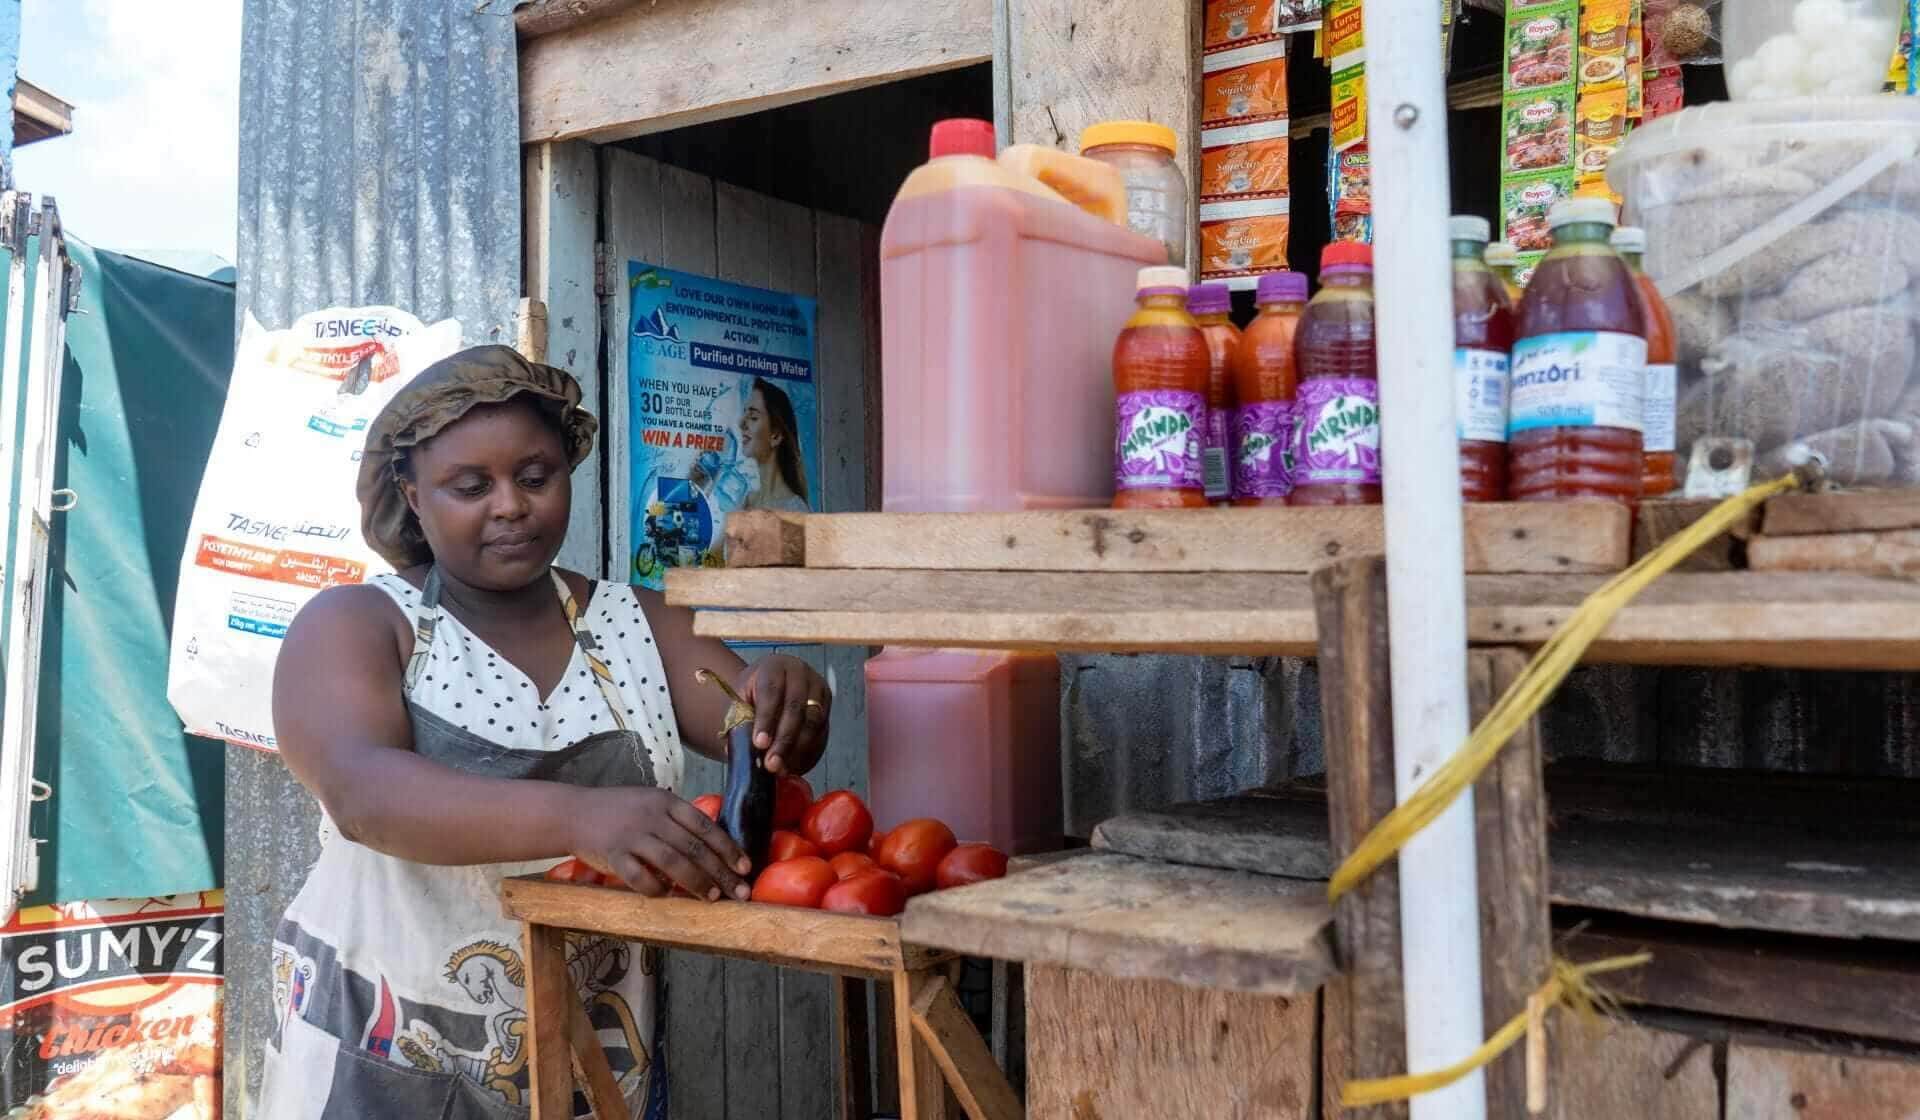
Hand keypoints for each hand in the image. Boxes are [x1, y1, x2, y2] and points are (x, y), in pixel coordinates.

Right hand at [567, 786, 750, 900]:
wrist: (573, 812)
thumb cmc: (618, 810)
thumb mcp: (650, 802)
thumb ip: (677, 819)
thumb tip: (714, 844)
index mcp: (665, 801)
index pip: (705, 825)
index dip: (728, 848)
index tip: (746, 866)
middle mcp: (651, 816)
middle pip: (694, 847)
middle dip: (721, 872)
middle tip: (739, 891)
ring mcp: (631, 836)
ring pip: (672, 862)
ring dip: (696, 882)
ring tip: (713, 897)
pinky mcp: (613, 855)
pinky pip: (640, 877)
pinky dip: (657, 889)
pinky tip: (669, 896)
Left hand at [735, 655, 830, 775]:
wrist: (772, 683)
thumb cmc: (754, 693)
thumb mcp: (741, 699)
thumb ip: (739, 721)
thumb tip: (733, 750)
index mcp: (775, 667)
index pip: (772, 691)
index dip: (766, 719)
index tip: (759, 744)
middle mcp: (801, 674)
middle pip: (796, 708)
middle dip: (783, 740)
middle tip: (771, 764)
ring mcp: (818, 689)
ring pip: (813, 721)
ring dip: (797, 749)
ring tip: (781, 769)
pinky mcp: (827, 705)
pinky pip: (821, 732)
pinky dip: (808, 752)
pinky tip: (793, 765)